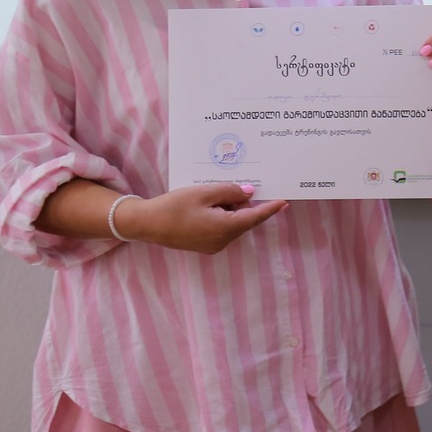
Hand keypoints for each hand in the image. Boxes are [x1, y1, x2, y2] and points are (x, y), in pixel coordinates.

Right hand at [115, 183, 286, 253]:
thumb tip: (250, 194)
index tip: (285, 201)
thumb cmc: (174, 206)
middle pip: (243, 219)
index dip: (270, 208)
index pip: (255, 217)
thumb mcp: (204, 192)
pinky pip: (222, 228)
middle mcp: (223, 241)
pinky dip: (221, 215)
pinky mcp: (205, 245)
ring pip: (232, 223)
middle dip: (241, 203)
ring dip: (229, 208)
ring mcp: (214, 245)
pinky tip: (207, 204)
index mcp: (225, 228)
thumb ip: (230, 191)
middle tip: (232, 186)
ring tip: (211, 195)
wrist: (147, 224)